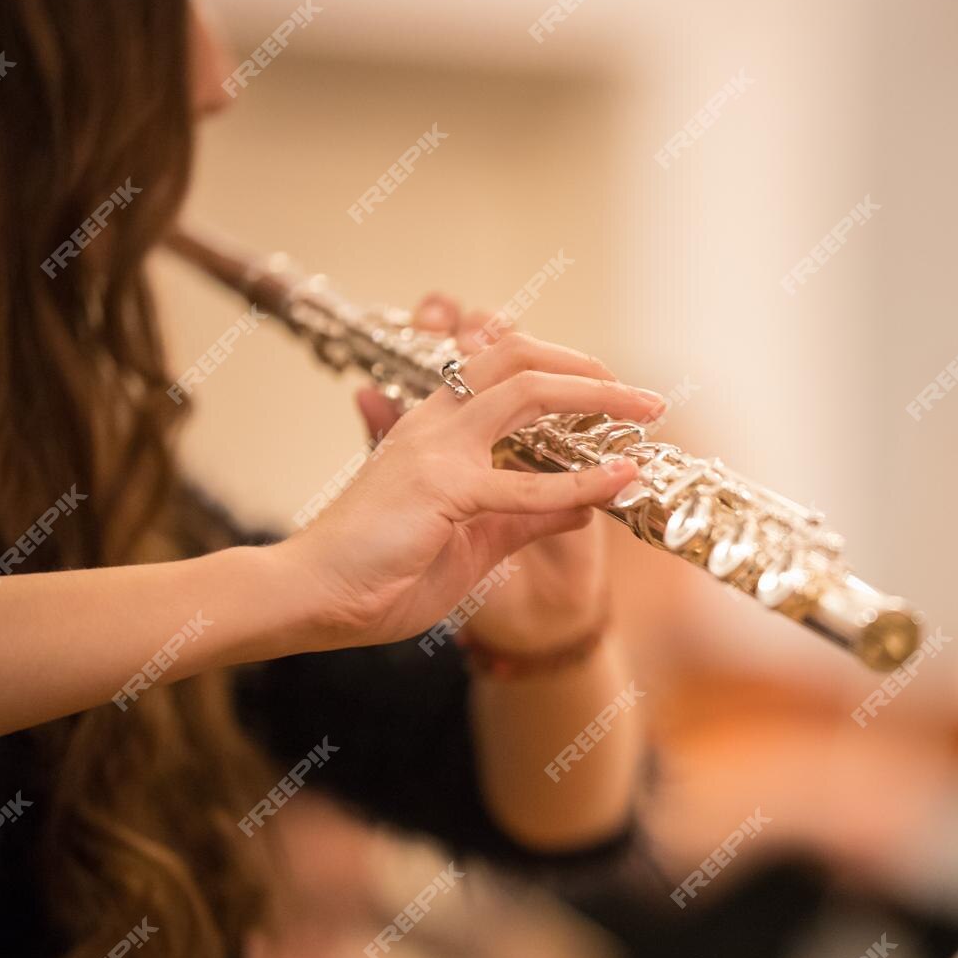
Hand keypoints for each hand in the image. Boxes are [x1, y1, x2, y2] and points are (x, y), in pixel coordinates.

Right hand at [276, 295, 665, 651]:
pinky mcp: (443, 488)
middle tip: (641, 395)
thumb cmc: (379, 573)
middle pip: (518, 359)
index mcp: (433, 428)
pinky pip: (527, 483)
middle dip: (588, 368)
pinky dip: (582, 481)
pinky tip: (619, 479)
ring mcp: (438, 449)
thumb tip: (586, 504)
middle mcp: (435, 423)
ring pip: (528, 391)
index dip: (556, 368)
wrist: (311, 598)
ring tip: (647, 409)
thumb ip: (528, 517)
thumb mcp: (475, 541)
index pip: (498, 368)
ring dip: (598, 396)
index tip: (607, 392)